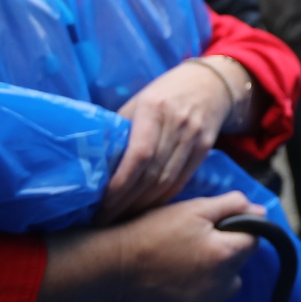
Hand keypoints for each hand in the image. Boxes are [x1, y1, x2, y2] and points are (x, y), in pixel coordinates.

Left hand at [98, 61, 234, 223]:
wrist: (209, 83)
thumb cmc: (164, 93)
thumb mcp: (139, 101)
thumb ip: (120, 128)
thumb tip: (91, 159)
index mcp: (153, 109)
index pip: (139, 154)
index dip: (121, 183)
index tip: (102, 203)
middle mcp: (176, 123)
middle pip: (152, 173)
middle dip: (126, 201)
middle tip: (103, 219)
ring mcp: (194, 136)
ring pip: (167, 181)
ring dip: (142, 205)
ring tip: (120, 218)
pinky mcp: (205, 148)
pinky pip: (181, 181)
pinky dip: (161, 199)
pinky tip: (145, 208)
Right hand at [116, 192, 263, 301]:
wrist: (115, 264)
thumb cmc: (155, 230)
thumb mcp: (195, 207)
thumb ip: (233, 206)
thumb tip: (259, 211)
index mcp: (226, 255)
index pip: (254, 240)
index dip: (240, 227)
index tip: (219, 223)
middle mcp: (220, 284)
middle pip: (240, 262)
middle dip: (228, 248)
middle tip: (199, 237)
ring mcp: (202, 301)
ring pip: (225, 282)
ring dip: (217, 269)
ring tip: (190, 255)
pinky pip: (203, 296)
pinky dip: (197, 285)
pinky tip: (176, 272)